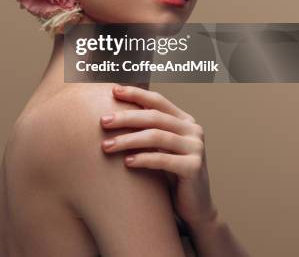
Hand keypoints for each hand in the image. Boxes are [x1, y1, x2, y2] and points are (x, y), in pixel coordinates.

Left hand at [100, 85, 217, 228]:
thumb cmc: (171, 174)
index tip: (113, 91)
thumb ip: (148, 130)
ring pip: (156, 136)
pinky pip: (163, 159)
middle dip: (125, 118)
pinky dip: (143, 159)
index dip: (135, 93)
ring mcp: (196, 147)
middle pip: (154, 116)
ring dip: (128, 140)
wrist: (194, 207)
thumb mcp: (160, 148)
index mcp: (184, 120)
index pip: (158, 100)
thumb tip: (113, 113)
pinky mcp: (194, 167)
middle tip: (103, 122)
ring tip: (106, 146)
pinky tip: (126, 162)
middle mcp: (193, 130)